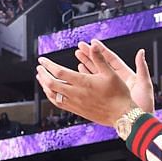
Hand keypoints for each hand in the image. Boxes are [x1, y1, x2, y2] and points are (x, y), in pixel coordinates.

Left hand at [35, 43, 149, 128]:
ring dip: (45, 86)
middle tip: (39, 68)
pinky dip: (51, 97)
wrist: (122, 115)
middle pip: (51, 84)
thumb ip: (99, 59)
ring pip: (53, 95)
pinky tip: (51, 93)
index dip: (48, 65)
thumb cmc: (118, 94)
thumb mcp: (110, 73)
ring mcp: (76, 103)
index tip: (42, 60)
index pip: (59, 72)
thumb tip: (94, 45)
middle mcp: (76, 94)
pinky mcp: (77, 111)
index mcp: (83, 82)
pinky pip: (59, 104)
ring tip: (42, 79)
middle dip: (43, 75)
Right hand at [79, 41, 155, 114]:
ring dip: (87, 65)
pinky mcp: (104, 97)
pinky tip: (79, 72)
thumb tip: (141, 52)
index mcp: (126, 75)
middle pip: (101, 64)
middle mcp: (117, 80)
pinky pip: (94, 86)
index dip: (102, 51)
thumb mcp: (144, 84)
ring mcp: (110, 89)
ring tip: (77, 56)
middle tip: (80, 47)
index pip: (111, 59)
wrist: (138, 122)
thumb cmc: (145, 104)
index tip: (93, 42)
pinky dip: (87, 79)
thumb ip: (142, 68)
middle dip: (91, 55)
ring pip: (96, 74)